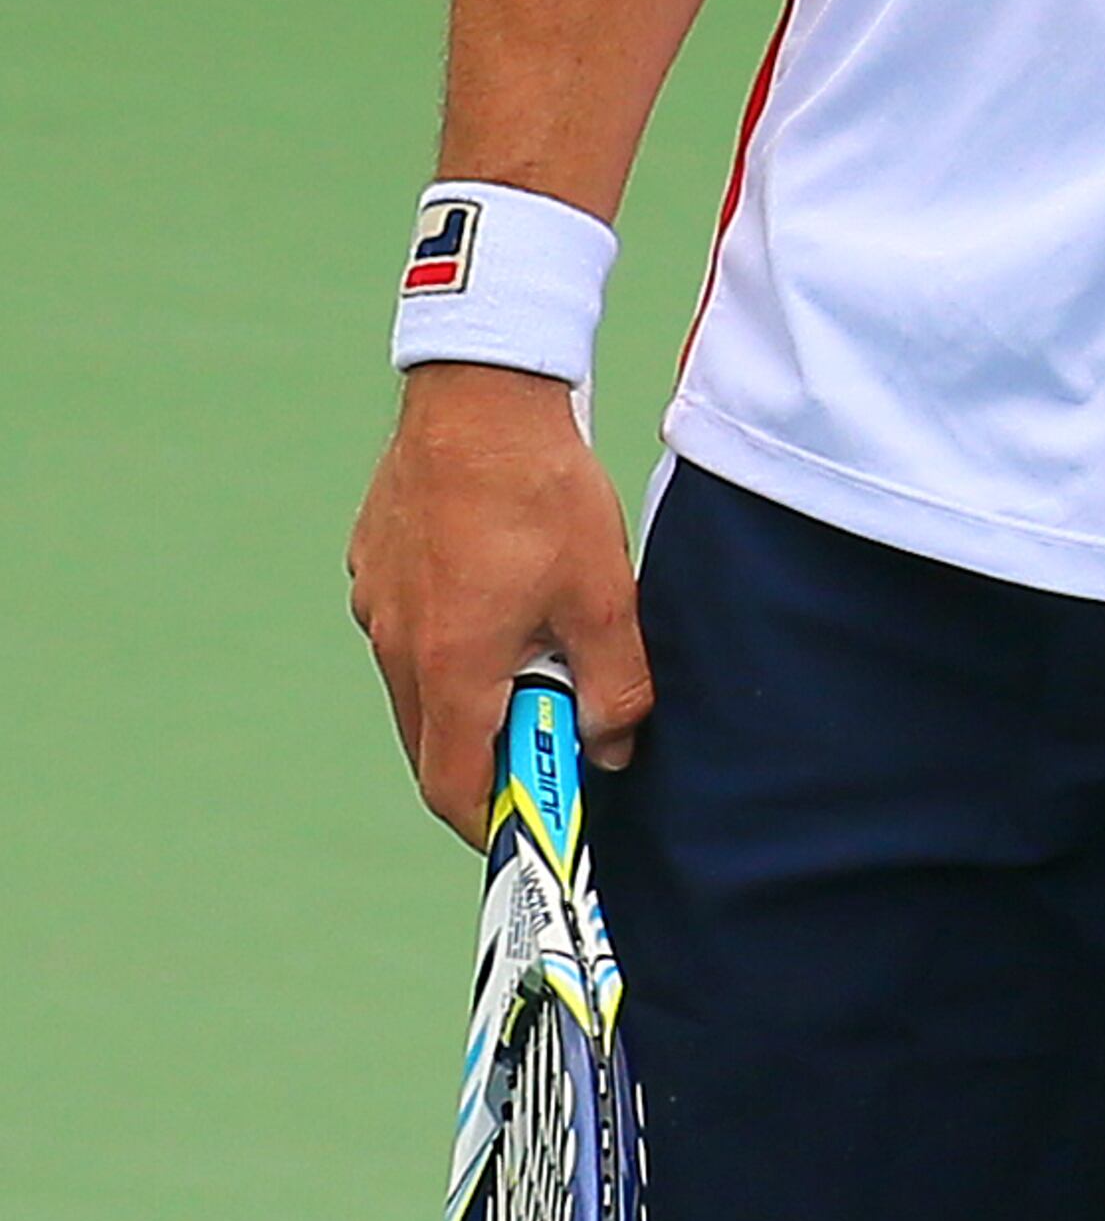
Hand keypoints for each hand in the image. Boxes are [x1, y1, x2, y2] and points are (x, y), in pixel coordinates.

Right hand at [348, 365, 650, 844]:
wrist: (481, 393)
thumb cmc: (543, 494)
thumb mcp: (605, 599)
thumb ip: (615, 690)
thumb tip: (612, 750)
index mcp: (449, 668)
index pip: (452, 787)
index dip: (492, 822)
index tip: (533, 827)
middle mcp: (395, 644)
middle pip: (432, 741)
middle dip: (490, 756)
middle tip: (553, 735)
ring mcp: (376, 602)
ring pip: (418, 683)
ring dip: (471, 693)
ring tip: (537, 649)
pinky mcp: (372, 564)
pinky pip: (407, 629)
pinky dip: (450, 641)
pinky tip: (502, 596)